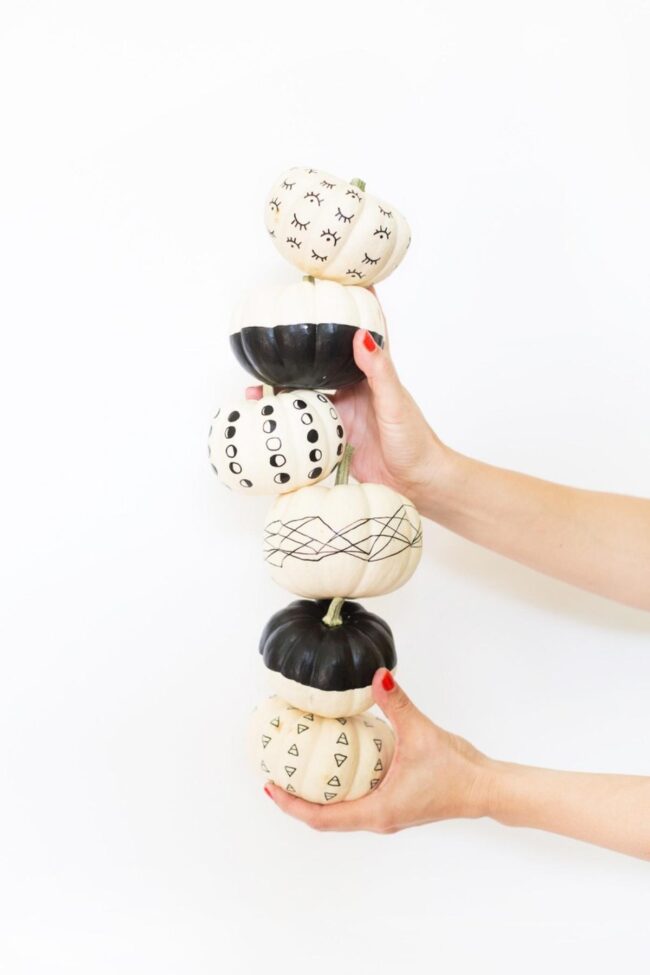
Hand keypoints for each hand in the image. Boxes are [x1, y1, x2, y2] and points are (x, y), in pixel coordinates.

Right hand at [244, 294, 449, 507]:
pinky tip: (265, 418)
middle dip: (295, 354)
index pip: (359, 331)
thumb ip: (379, 370)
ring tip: (254, 386)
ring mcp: (341, 414)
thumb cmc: (415, 440)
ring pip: (305, 396)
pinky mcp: (333, 437)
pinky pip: (304, 426)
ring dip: (280, 391)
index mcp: (370, 373)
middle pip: (318, 365)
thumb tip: (361, 335)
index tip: (328, 282)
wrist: (416, 483)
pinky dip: (284, 421)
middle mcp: (352, 389)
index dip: (347, 308)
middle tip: (270, 340)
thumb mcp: (395, 402)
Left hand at [263, 670, 490, 832]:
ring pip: (342, 810)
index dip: (291, 805)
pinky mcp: (397, 803)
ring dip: (319, 793)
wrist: (485, 788)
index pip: (321, 818)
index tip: (270, 787)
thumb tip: (377, 677)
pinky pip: (359, 799)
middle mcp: (378, 817)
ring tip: (299, 767)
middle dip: (298, 798)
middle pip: (326, 817)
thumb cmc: (456, 770)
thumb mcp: (420, 733)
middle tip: (277, 773)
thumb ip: (397, 704)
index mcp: (377, 811)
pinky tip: (339, 759)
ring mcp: (388, 812)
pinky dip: (341, 785)